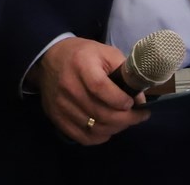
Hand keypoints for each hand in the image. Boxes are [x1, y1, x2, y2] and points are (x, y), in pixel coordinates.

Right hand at [29, 37, 148, 144]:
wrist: (50, 59)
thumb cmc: (83, 54)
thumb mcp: (106, 52)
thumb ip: (125, 72)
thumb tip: (140, 99)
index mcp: (82, 65)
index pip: (101, 88)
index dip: (120, 99)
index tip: (133, 102)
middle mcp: (69, 87)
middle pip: (101, 113)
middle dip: (126, 119)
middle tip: (139, 116)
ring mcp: (61, 105)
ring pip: (94, 128)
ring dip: (116, 128)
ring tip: (125, 121)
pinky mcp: (57, 118)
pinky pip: (83, 137)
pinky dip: (100, 137)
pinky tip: (108, 128)